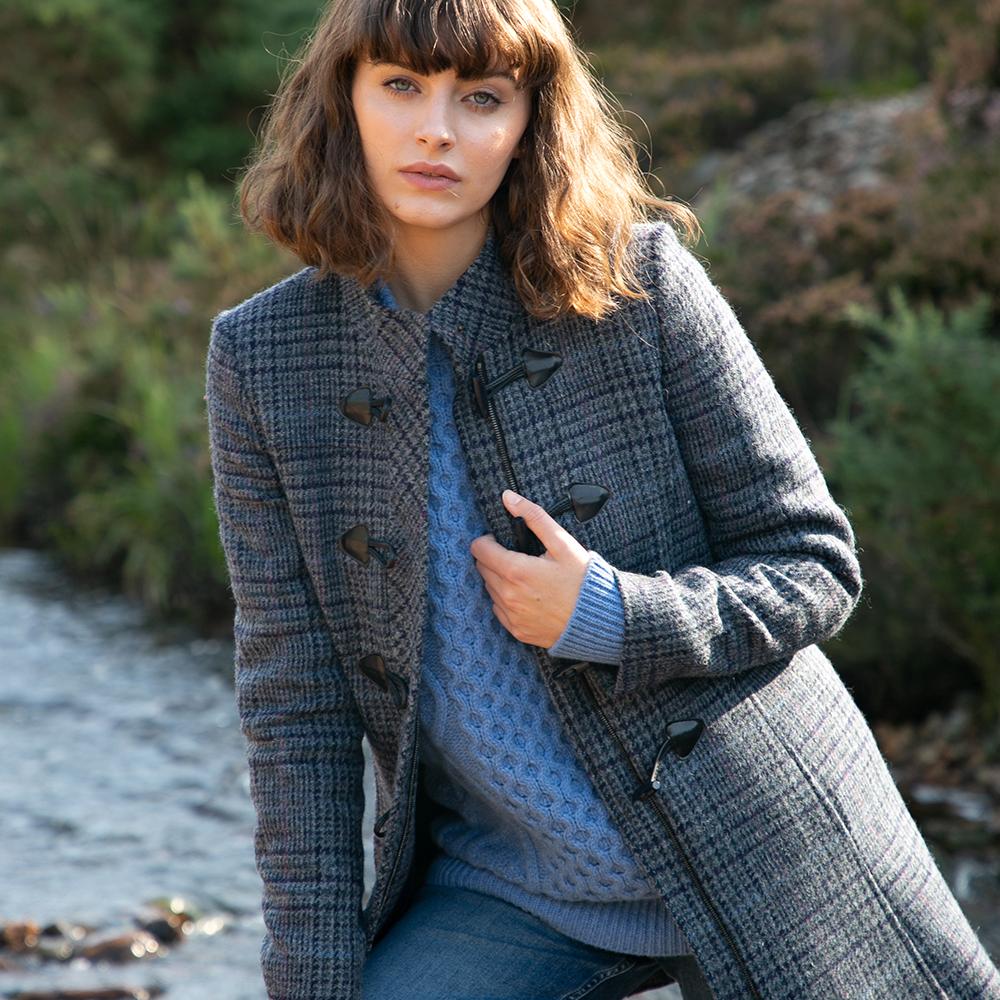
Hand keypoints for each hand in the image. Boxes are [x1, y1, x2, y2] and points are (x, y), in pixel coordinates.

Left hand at [469, 489, 589, 647]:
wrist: (598, 620)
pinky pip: (498, 609)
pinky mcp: (516, 630)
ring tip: (525, 576)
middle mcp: (508, 596)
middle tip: (517, 556)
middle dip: (493, 558)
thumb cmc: (582, 580)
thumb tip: (508, 498)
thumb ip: (533, 517)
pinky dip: (507, 600)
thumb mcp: (562, 543)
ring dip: (499, 579)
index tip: (502, 541)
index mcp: (516, 571)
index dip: (488, 540)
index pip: (479, 549)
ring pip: (489, 589)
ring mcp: (511, 615)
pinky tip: (528, 595)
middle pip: (481, 569)